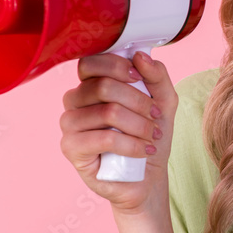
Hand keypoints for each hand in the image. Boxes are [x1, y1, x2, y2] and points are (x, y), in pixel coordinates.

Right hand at [59, 50, 177, 216]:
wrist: (148, 176)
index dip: (116, 66)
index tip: (138, 78)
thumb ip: (156, 75)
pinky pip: (103, 139)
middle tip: (156, 116)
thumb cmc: (149, 135)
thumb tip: (139, 55)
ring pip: (106, 112)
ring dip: (139, 124)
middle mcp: (74, 102)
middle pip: (102, 87)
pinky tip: (144, 150)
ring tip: (152, 135)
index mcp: (90, 85)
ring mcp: (69, 125)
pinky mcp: (71, 148)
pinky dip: (131, 144)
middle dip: (138, 101)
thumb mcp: (163, 101)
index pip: (90, 63)